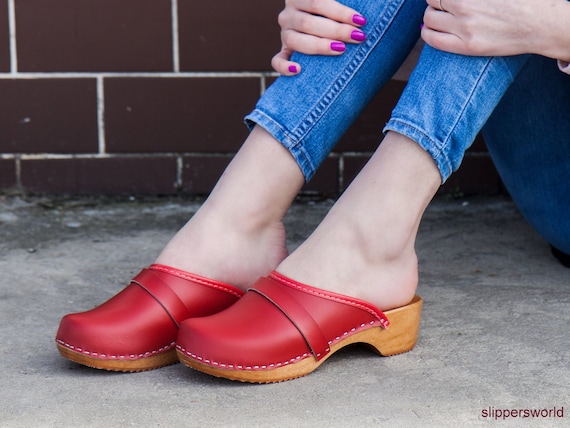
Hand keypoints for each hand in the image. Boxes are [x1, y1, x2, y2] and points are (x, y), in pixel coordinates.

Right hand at [272, 0, 367, 74]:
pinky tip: (298, 70)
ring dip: (320, 46)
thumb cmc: (335, 14)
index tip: (361, 21)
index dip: (340, 12)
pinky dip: (285, 67)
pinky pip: (277, 61)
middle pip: (308, 23)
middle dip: (336, 31)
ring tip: (341, 50)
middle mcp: (288, 15)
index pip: (317, 2)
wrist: (320, 24)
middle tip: (358, 37)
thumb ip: (344, 3)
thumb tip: (361, 17)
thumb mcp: (335, 3)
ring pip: (296, 40)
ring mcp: (284, 34)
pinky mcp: (284, 52)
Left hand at [421, 0, 569, 59]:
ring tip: (438, 18)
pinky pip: (434, 40)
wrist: (539, 24)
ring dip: (430, 18)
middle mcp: (464, 5)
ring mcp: (465, 26)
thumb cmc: (519, 1)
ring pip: (429, 20)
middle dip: (435, 3)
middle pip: (432, 2)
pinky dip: (427, 34)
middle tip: (442, 7)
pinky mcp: (467, 46)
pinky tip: (430, 31)